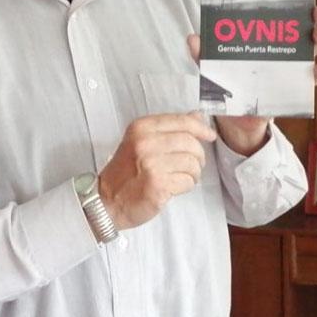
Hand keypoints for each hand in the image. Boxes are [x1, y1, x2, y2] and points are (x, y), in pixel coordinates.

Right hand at [98, 112, 216, 229]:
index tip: (209, 135)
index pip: (182, 121)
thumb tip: (197, 116)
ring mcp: (151, 164)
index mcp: (141, 127)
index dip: (201, 128)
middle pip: (191, 143)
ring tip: (181, 177)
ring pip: (192, 163)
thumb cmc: (125, 173)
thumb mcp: (141, 141)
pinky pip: (188, 181)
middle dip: (198, 155)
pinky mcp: (158, 184)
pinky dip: (186, 185)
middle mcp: (145, 142)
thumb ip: (169, 128)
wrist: (107, 201)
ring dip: (193, 173)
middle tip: (192, 164)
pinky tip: (174, 186)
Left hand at [188, 5, 316, 155]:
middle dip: (311, 22)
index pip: (277, 25)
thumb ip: (202, 55)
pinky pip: (308, 84)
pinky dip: (316, 75)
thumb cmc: (227, 88)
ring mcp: (287, 74)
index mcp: (261, 46)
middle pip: (298, 36)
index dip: (288, 11)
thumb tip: (192, 38)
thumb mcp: (212, 70)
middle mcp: (278, 56)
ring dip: (316, 43)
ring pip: (307, 55)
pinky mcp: (291, 93)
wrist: (235, 120)